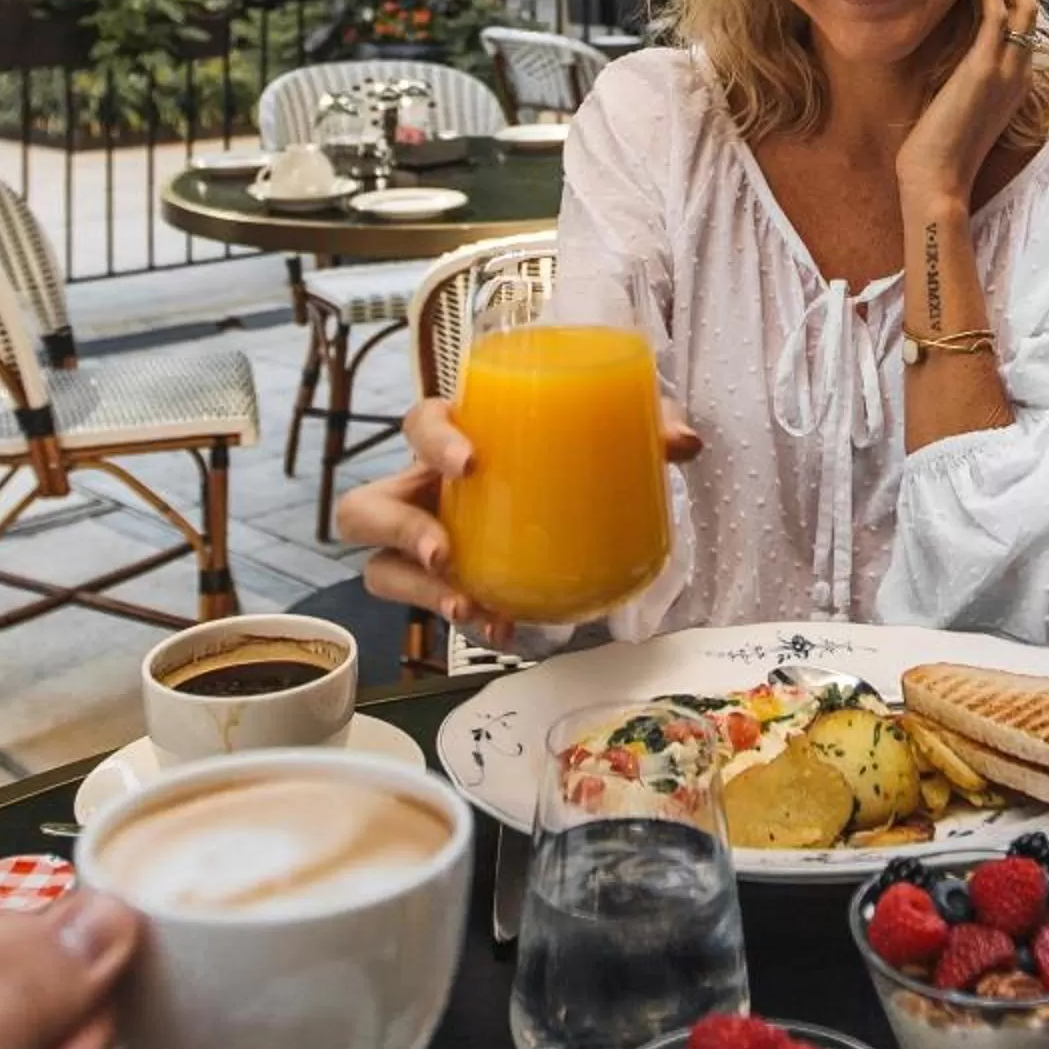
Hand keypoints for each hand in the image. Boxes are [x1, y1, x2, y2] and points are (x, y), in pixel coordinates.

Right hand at [339, 392, 703, 633]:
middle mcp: (423, 492)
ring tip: (465, 606)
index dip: (432, 439)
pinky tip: (500, 627)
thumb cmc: (559, 457)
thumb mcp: (598, 437)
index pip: (420, 422)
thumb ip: (640, 429)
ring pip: (378, 568)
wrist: (562, 509)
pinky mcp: (439, 583)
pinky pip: (424, 609)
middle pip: (364, 507)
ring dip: (414, 590)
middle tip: (443, 551)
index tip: (469, 463)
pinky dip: (457, 619)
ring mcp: (421, 542)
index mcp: (455, 440)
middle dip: (395, 529)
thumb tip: (685, 442)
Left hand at [896, 0, 1040, 212]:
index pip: (1026, 29)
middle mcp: (1020, 75)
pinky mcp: (984, 68)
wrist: (938, 183)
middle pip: (1032, 11)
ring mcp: (1007, 71)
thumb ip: (963, 81)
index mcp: (1016, 85)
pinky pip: (995, 13)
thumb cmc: (939, 154)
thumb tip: (947, 59)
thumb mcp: (959, 109)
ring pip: (1022, 5)